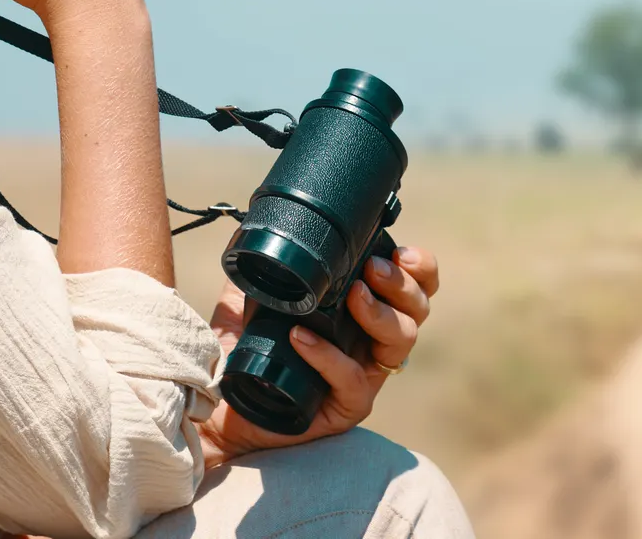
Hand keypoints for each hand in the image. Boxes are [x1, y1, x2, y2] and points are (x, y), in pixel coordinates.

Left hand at [198, 245, 440, 463]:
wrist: (221, 406)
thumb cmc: (245, 354)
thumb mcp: (251, 300)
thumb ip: (263, 268)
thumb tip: (254, 233)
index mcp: (364, 310)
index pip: (416, 286)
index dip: (420, 268)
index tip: (399, 253)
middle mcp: (373, 342)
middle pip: (418, 310)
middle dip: (402, 284)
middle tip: (372, 270)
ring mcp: (365, 375)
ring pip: (402, 341)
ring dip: (381, 313)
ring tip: (352, 295)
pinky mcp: (347, 408)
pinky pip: (354, 381)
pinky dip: (330, 356)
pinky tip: (302, 338)